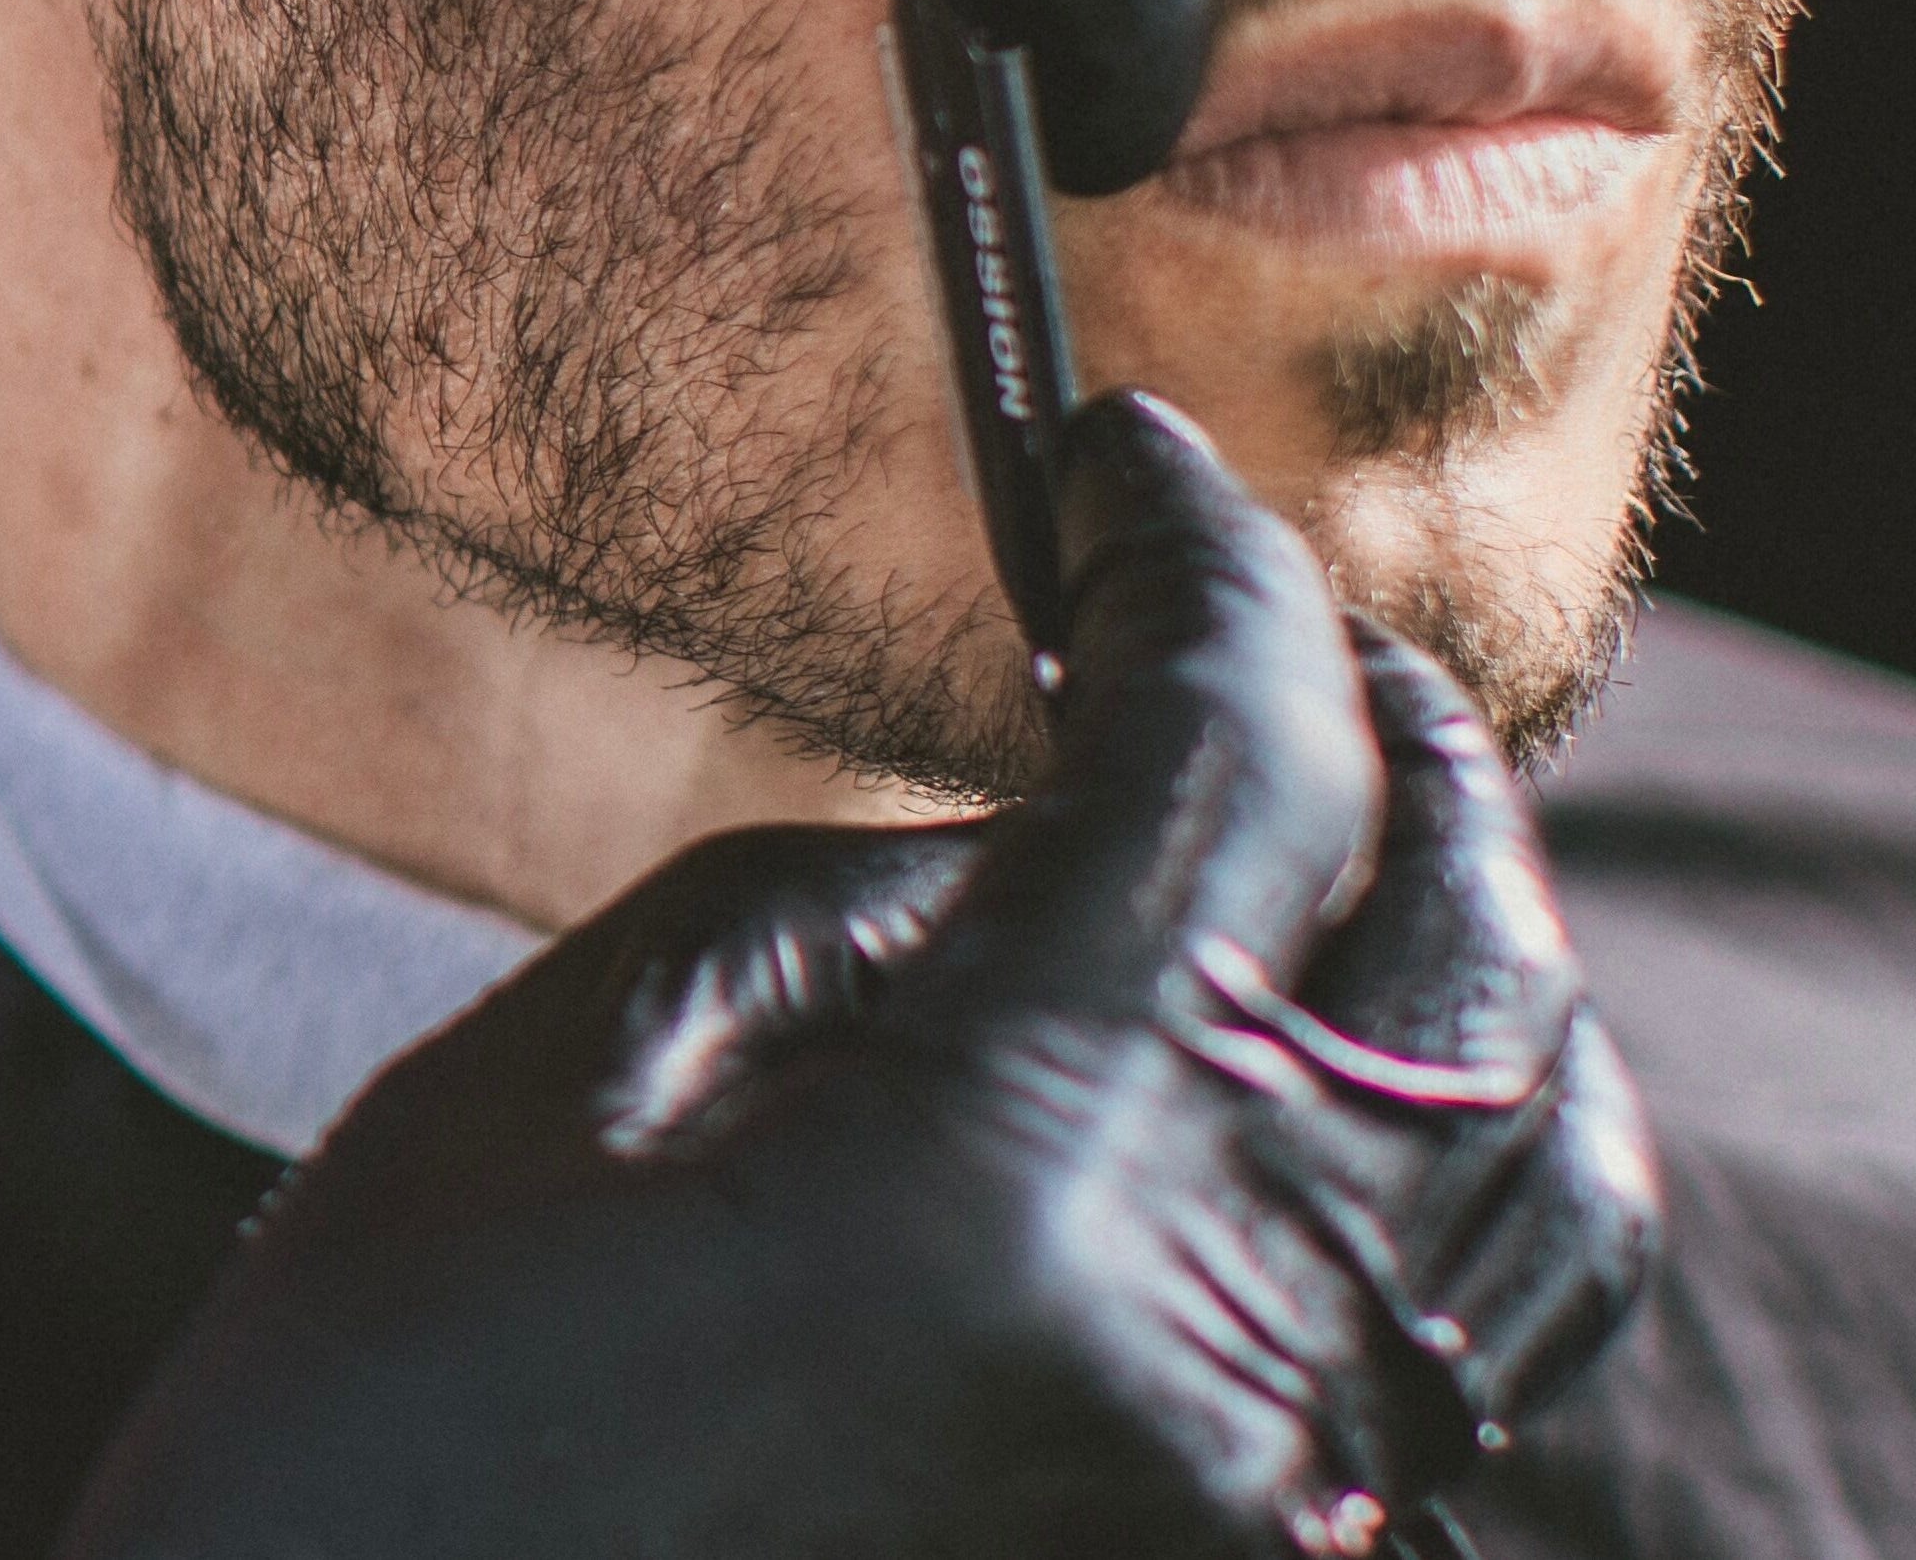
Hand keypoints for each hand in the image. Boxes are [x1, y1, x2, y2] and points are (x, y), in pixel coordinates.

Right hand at [62, 393, 1659, 1557]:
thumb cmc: (377, 1444)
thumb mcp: (569, 1085)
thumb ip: (868, 907)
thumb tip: (1068, 826)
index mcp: (1018, 1180)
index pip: (1233, 763)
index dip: (1195, 561)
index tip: (1124, 459)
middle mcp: (1212, 1356)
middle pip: (1457, 944)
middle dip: (1379, 723)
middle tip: (1252, 616)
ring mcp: (1258, 1508)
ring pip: (1538, 1161)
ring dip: (1478, 937)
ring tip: (1360, 817)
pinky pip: (1476, 1348)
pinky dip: (1469, 1160)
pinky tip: (1353, 1074)